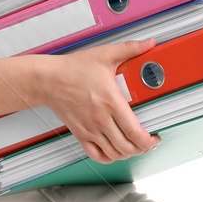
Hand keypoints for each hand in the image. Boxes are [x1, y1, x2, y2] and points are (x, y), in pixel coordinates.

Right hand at [30, 35, 160, 163]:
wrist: (48, 80)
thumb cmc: (73, 69)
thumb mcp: (105, 55)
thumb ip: (130, 49)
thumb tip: (149, 44)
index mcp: (110, 102)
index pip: (134, 132)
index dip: (148, 141)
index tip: (154, 137)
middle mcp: (101, 120)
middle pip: (126, 147)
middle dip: (142, 148)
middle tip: (148, 142)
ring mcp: (90, 130)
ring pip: (114, 154)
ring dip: (127, 154)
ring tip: (134, 146)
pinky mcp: (80, 134)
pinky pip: (96, 155)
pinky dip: (108, 157)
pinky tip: (114, 151)